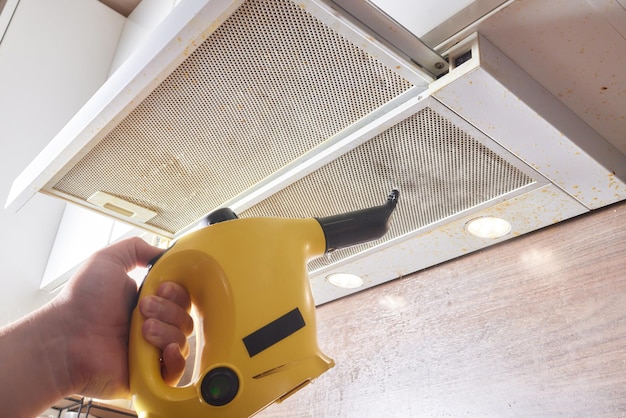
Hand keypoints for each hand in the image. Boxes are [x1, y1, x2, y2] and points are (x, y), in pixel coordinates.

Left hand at [54, 237, 192, 397]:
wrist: (64, 339)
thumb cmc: (79, 303)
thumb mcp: (106, 260)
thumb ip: (136, 248)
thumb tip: (163, 252)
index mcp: (145, 302)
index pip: (180, 297)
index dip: (176, 291)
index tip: (160, 288)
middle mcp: (151, 326)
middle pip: (184, 317)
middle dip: (169, 309)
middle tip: (144, 309)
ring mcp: (150, 351)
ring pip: (182, 339)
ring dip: (167, 330)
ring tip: (142, 329)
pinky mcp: (148, 374)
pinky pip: (177, 371)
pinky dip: (177, 359)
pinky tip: (164, 349)